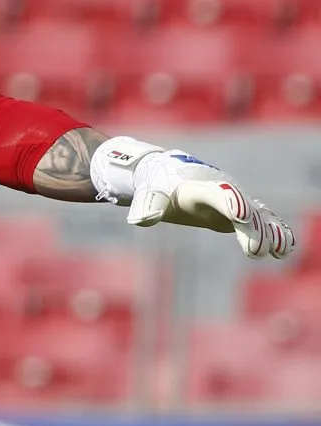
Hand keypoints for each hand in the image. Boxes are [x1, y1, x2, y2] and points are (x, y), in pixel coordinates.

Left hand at [127, 151, 294, 259]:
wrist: (169, 173)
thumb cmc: (158, 185)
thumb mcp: (149, 194)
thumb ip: (147, 205)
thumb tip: (139, 220)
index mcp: (201, 186)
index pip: (221, 192)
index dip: (232, 202)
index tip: (241, 217)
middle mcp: (224, 191)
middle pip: (245, 207)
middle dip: (253, 228)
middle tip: (255, 252)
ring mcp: (236, 199)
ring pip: (260, 214)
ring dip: (271, 231)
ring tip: (280, 252)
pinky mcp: (241, 210)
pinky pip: (264, 219)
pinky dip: (275, 230)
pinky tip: (285, 249)